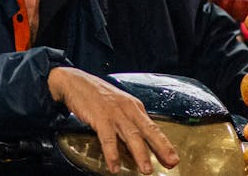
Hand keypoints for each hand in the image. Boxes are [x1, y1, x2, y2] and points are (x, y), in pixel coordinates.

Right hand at [47, 67, 178, 174]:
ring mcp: (114, 112)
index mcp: (134, 107)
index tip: (174, 158)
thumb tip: (138, 142)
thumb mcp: (118, 104)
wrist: (74, 81)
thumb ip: (128, 121)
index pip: (152, 127)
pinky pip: (108, 138)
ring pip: (131, 135)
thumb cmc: (96, 95)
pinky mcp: (99, 116)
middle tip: (171, 163)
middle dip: (161, 148)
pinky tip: (114, 166)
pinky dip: (112, 153)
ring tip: (146, 170)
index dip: (165, 144)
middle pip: (147, 131)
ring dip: (140, 153)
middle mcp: (127, 109)